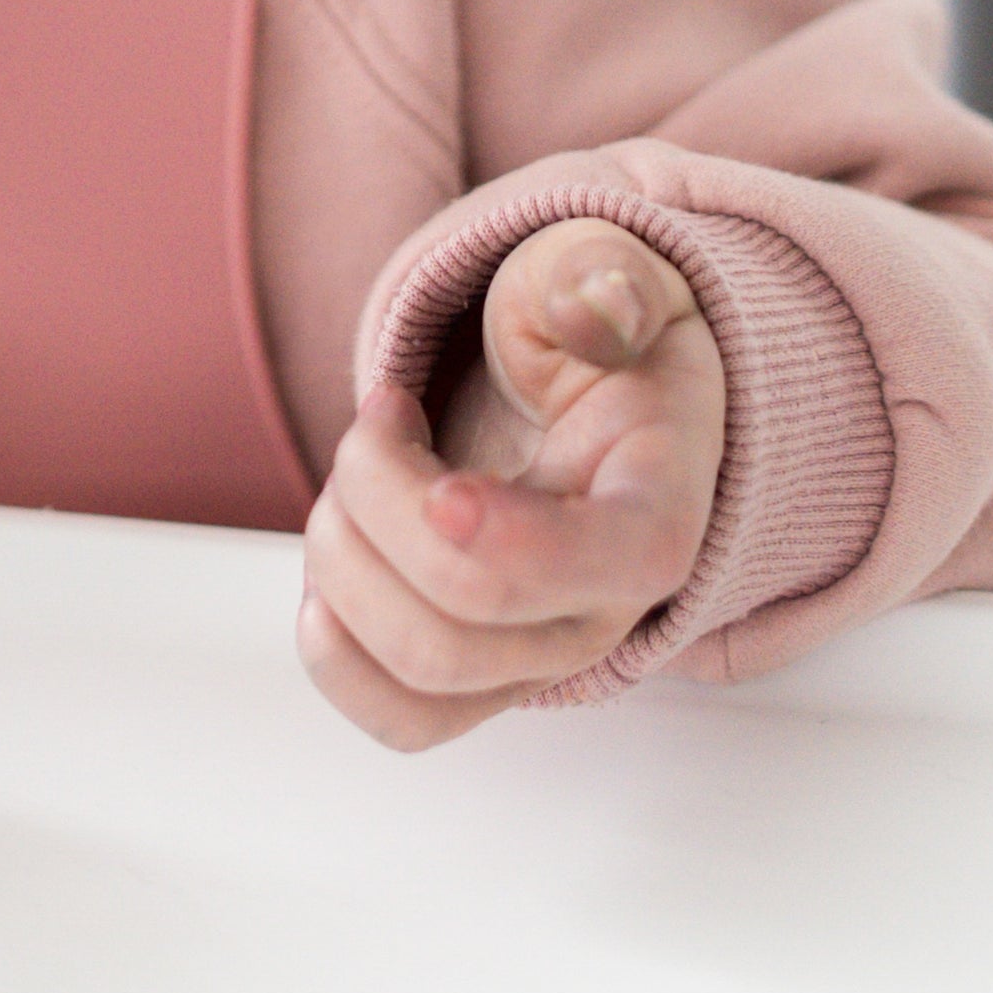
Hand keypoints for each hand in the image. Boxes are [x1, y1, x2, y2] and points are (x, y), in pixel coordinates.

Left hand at [297, 218, 725, 749]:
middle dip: (375, 498)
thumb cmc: (591, 341)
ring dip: (341, 550)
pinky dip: (333, 645)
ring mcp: (539, 655)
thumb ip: (598, 281)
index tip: (437, 481)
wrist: (577, 399)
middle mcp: (608, 609)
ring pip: (414, 666)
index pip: (611, 566)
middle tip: (385, 414)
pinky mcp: (475, 678)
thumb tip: (595, 311)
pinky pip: (398, 716)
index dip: (505, 541)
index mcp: (659, 509)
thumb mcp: (602, 276)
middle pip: (463, 620)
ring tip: (369, 466)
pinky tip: (339, 551)